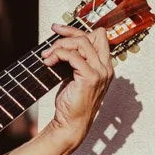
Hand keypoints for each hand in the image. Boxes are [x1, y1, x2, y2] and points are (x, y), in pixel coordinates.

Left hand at [39, 24, 114, 154]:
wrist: (70, 124)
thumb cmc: (71, 103)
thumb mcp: (74, 77)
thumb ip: (75, 60)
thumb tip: (62, 43)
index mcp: (105, 66)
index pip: (98, 37)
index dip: (78, 31)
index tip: (59, 30)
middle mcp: (106, 68)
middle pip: (93, 35)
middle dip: (70, 32)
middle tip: (53, 33)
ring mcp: (100, 73)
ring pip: (82, 43)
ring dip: (61, 45)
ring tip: (47, 55)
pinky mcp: (90, 78)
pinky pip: (73, 56)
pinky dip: (58, 55)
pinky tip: (48, 62)